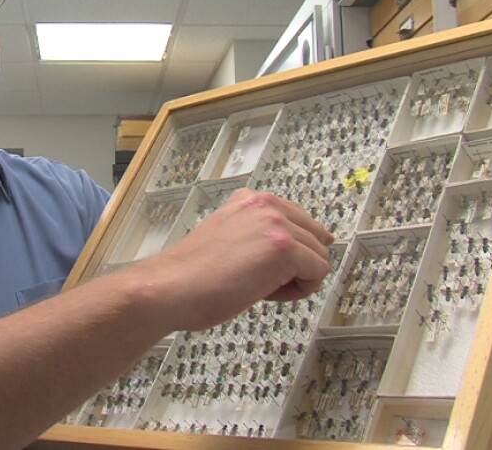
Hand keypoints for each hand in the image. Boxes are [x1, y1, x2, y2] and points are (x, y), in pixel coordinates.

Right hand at [143, 189, 334, 330]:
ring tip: (259, 286)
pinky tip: (265, 292)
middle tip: (261, 280)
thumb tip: (308, 245)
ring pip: (320, 257)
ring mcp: (276, 224)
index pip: (300, 222)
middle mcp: (266, 204)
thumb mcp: (231, 235)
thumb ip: (263, 233)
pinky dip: (299, 291)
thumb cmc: (194, 275)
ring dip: (297, 279)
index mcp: (252, 199)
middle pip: (316, 238)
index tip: (263, 267)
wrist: (171, 288)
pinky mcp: (284, 248)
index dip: (288, 253)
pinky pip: (319, 273)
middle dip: (297, 265)